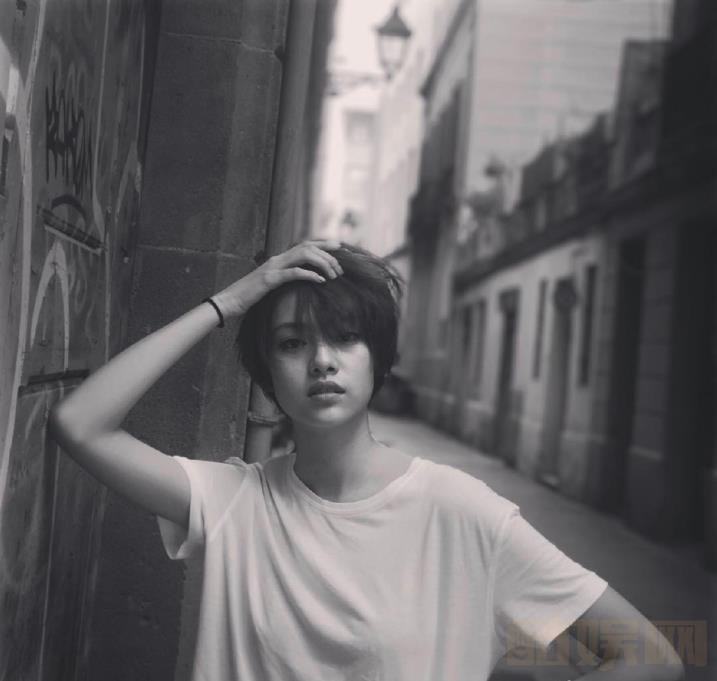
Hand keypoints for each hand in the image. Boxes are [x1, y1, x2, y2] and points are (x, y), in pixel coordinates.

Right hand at [212, 240, 343, 318]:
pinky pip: (293, 273)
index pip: (304, 245)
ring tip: (333, 275)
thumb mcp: (272, 284)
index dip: (323, 244)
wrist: (230, 301)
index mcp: (278, 259)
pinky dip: (309, 275)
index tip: (340, 248)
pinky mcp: (269, 279)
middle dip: (327, 255)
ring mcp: (272, 267)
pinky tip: (320, 281)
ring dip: (321, 264)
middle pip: (307, 247)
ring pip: (303, 256)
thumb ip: (285, 277)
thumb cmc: (250, 295)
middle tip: (340, 268)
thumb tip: (304, 279)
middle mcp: (277, 259)